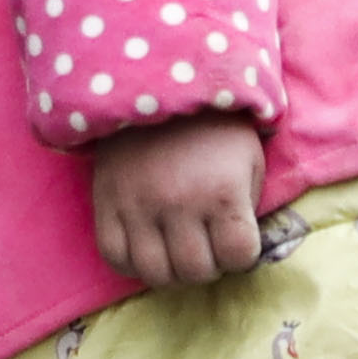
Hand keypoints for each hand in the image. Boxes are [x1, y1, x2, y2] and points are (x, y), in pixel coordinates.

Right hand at [87, 115, 264, 287]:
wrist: (157, 86)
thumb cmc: (214, 129)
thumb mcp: (250, 162)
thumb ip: (247, 208)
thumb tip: (236, 251)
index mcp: (222, 194)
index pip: (238, 256)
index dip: (241, 255)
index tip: (235, 241)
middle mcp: (178, 204)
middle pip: (195, 271)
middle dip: (209, 266)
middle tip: (206, 247)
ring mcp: (138, 205)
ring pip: (155, 273)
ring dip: (172, 272)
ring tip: (177, 251)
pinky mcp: (107, 202)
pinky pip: (113, 256)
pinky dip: (132, 264)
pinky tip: (147, 249)